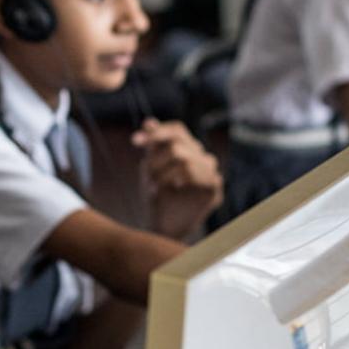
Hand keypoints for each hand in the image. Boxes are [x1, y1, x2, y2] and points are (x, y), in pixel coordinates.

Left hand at [131, 118, 222, 239]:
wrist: (163, 227)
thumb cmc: (157, 197)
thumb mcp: (150, 168)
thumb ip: (153, 145)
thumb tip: (149, 121)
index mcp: (188, 149)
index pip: (177, 130)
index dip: (156, 132)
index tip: (134, 142)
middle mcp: (202, 157)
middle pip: (177, 144)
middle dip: (155, 160)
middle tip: (146, 177)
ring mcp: (210, 172)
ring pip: (183, 158)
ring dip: (162, 173)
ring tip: (154, 187)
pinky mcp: (214, 187)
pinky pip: (193, 173)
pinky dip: (174, 180)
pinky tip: (169, 190)